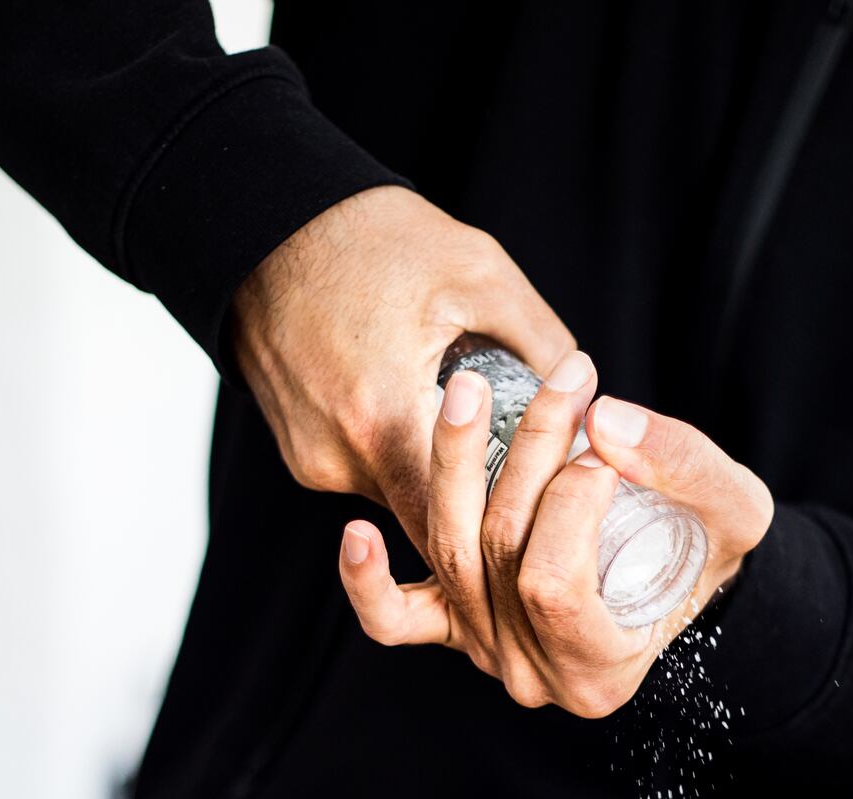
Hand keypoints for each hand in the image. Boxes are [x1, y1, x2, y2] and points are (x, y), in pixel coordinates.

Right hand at [231, 185, 573, 552]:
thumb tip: (590, 397)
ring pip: (400, 501)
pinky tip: (425, 412)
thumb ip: (542, 341)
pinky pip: (369, 475)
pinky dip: (405, 456)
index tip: (553, 513)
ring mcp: (313, 461)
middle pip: (432, 524)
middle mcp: (339, 457)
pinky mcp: (300, 453)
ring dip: (444, 480)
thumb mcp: (479, 272)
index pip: (461, 527)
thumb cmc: (370, 236)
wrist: (262, 218)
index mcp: (384, 420)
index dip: (512, 526)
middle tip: (535, 483)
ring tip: (484, 436)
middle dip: (484, 510)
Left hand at [334, 356, 774, 717]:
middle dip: (529, 455)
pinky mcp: (452, 625)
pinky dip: (367, 580)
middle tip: (569, 382)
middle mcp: (531, 676)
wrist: (689, 581)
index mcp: (598, 672)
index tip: (607, 445)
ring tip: (469, 389)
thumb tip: (605, 421)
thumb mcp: (734, 509)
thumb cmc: (714, 553)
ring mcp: (485, 653)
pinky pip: (395, 618)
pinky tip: (357, 529)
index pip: (554, 584)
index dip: (571, 504)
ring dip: (455, 463)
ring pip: (451, 553)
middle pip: (501, 554)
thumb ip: (683, 465)